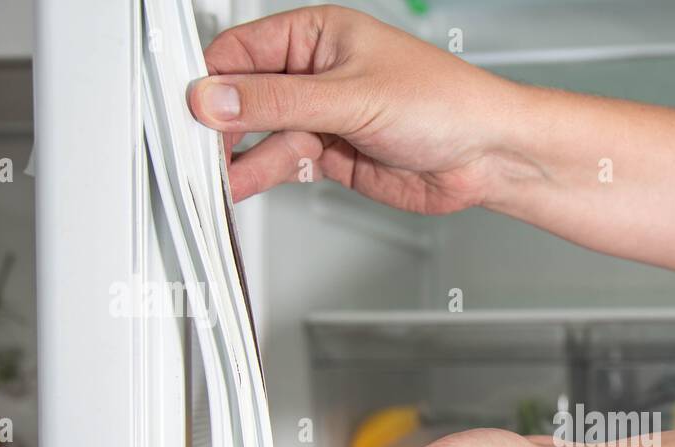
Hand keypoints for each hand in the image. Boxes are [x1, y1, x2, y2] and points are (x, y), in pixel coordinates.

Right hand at [187, 4, 527, 211]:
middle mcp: (316, 74)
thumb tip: (216, 97)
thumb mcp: (352, 97)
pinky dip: (260, 174)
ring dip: (238, 155)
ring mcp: (323, 117)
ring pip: (262, 134)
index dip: (212, 81)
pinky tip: (238, 182)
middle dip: (221, 122)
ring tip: (212, 175)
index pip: (242, 52)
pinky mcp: (332, 156)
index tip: (188, 109)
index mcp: (318, 35)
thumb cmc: (446, 104)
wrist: (487, 156)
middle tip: (195, 147)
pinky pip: (283, 163)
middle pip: (247, 96)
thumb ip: (280, 102)